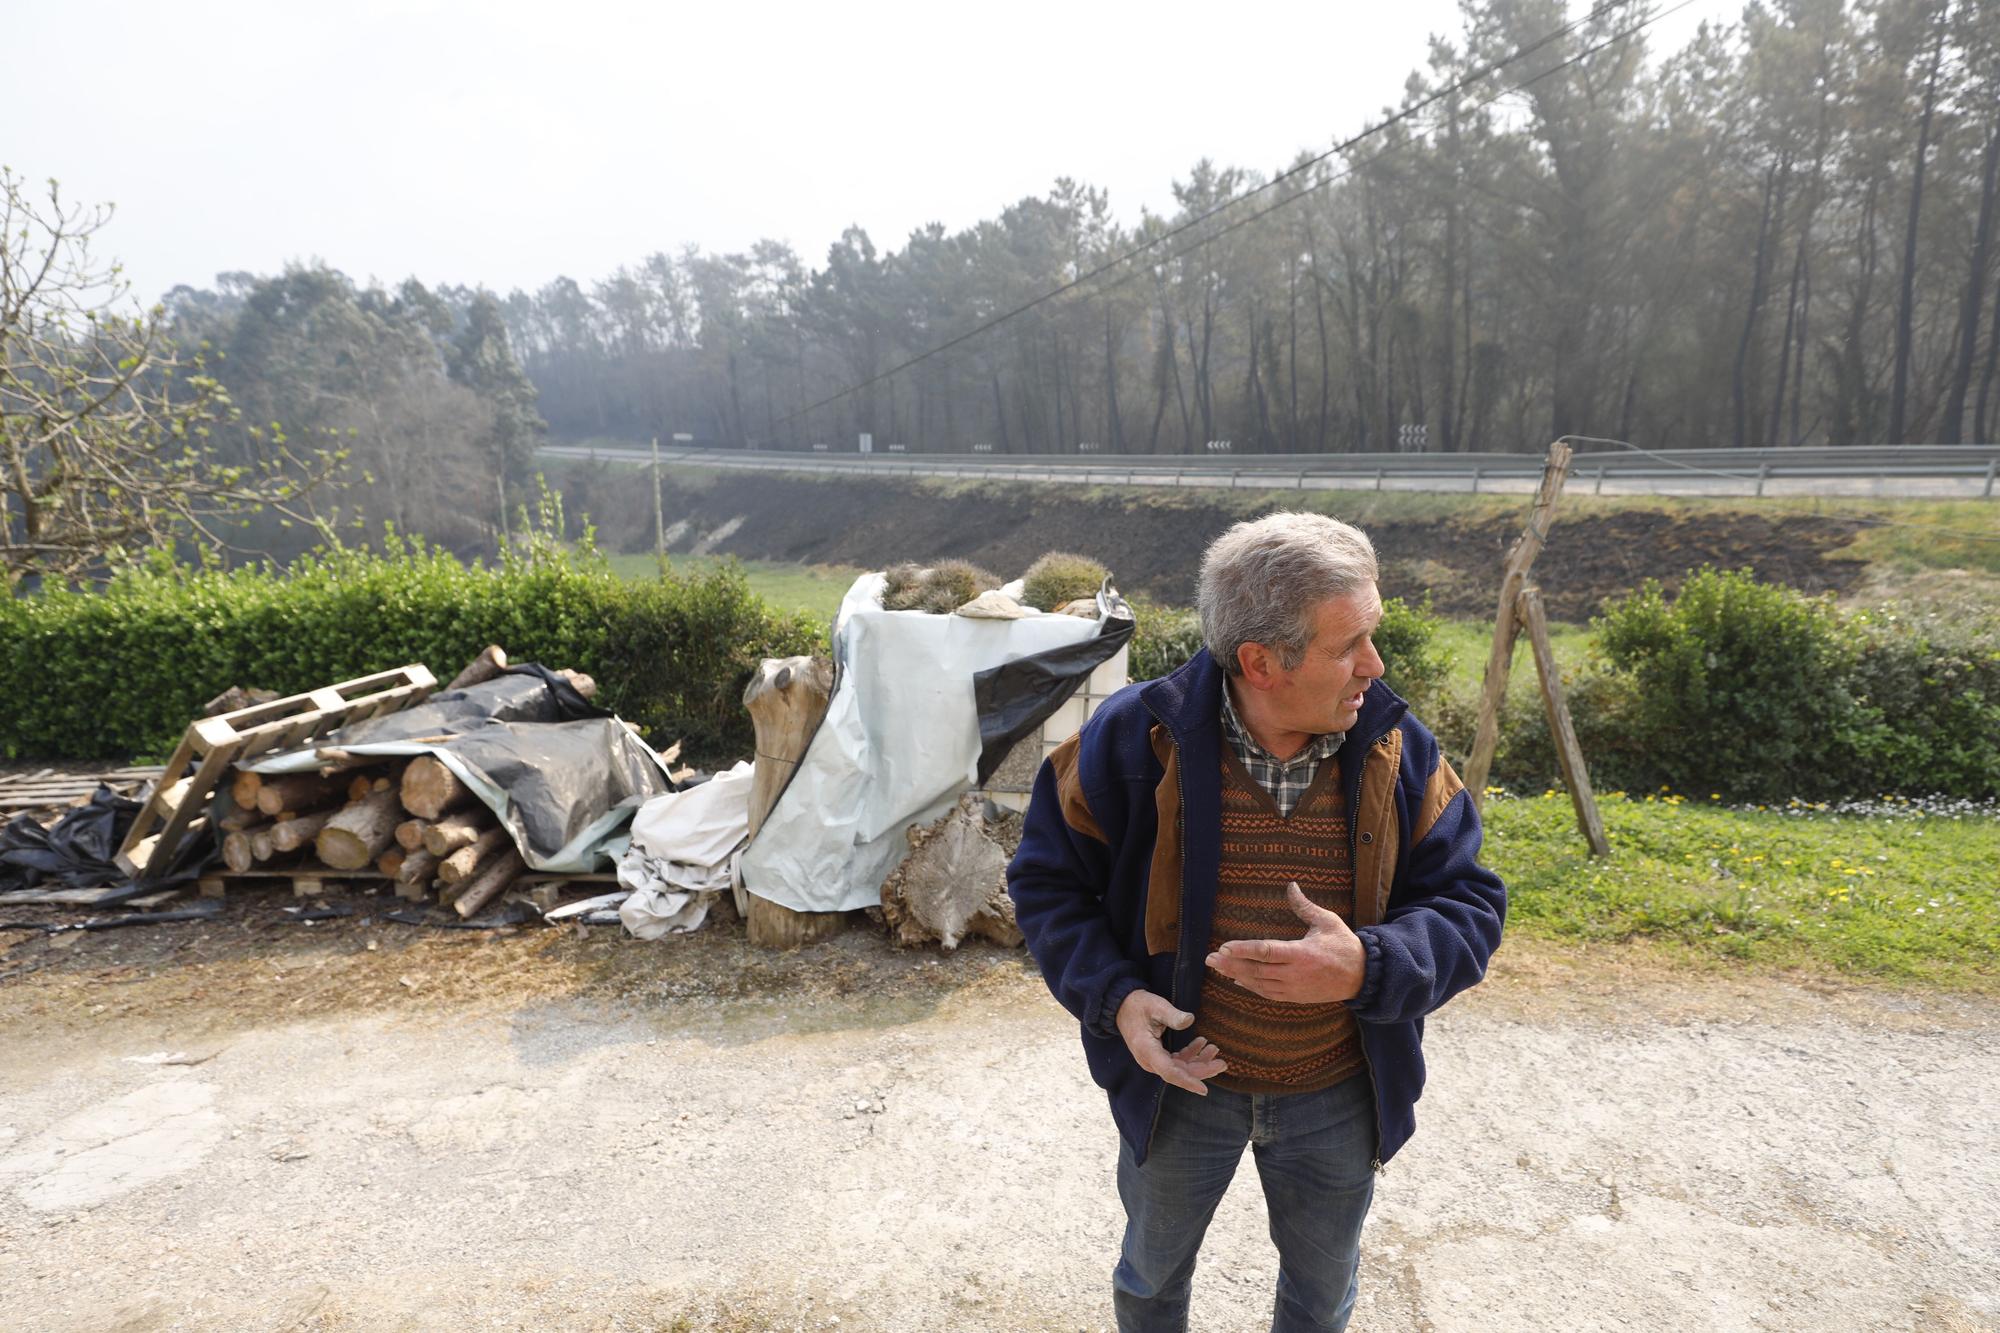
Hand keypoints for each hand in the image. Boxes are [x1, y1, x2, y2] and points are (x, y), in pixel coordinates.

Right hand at [1115, 989, 1226, 1094]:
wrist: (1122, 1006)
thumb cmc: (1138, 1005)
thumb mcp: (1156, 1006)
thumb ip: (1172, 1015)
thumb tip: (1190, 1020)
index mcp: (1147, 1050)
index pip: (1169, 1072)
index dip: (1187, 1081)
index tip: (1204, 1089)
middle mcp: (1149, 1060)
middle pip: (1178, 1073)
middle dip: (1201, 1069)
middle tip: (1222, 1063)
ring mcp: (1153, 1059)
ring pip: (1179, 1068)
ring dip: (1198, 1061)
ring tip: (1214, 1049)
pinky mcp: (1157, 1056)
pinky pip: (1176, 1062)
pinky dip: (1190, 1055)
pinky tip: (1201, 1043)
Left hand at [1205, 881, 1365, 1003]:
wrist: (1361, 976)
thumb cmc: (1343, 945)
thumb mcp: (1327, 922)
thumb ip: (1305, 906)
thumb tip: (1291, 886)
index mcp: (1301, 954)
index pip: (1266, 951)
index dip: (1243, 950)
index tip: (1223, 946)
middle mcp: (1294, 974)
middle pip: (1256, 970)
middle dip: (1231, 963)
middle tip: (1210, 958)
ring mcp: (1293, 988)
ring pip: (1259, 983)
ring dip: (1237, 975)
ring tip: (1218, 967)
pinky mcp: (1295, 997)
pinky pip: (1267, 993)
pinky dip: (1251, 987)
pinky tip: (1237, 980)